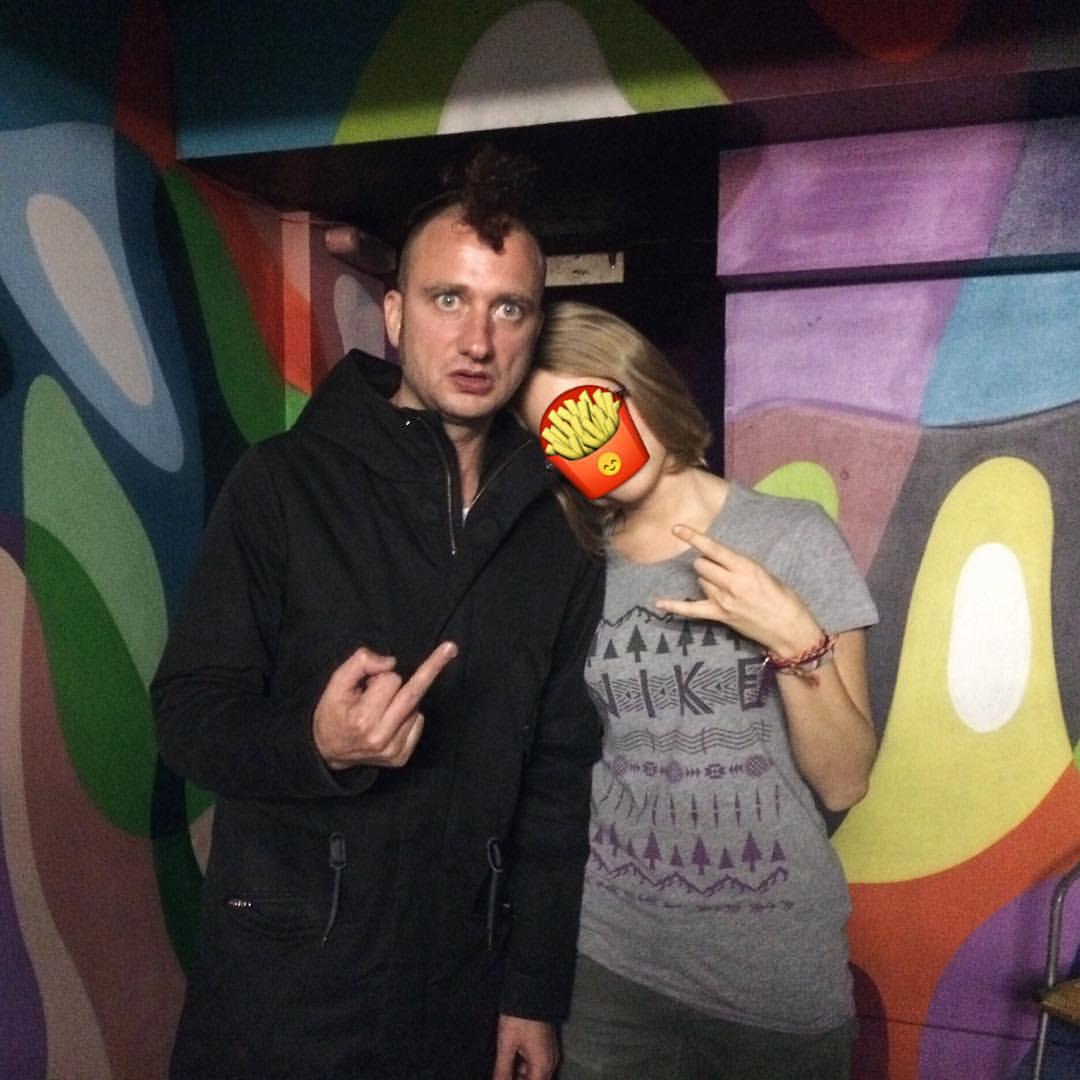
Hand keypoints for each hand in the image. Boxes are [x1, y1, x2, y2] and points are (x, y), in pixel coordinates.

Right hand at [312, 641, 457, 769]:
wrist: (327, 752)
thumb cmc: (333, 713)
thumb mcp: (336, 683)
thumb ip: (360, 662)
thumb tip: (391, 662)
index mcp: (363, 719)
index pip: (391, 680)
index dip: (380, 675)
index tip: (370, 679)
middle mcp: (381, 738)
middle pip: (412, 693)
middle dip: (424, 670)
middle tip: (450, 648)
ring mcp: (393, 750)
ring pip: (416, 707)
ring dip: (402, 700)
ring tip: (379, 708)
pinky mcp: (401, 758)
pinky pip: (419, 722)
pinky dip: (408, 715)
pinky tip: (390, 720)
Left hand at [492, 1015, 557, 1079]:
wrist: (531, 989)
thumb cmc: (519, 1016)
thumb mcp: (506, 1045)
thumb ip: (502, 1070)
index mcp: (542, 1065)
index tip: (502, 1079)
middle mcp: (550, 1061)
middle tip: (502, 1075)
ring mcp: (549, 1052)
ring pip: (535, 1074)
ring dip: (521, 1075)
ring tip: (504, 1068)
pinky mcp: (546, 1044)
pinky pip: (536, 1063)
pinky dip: (524, 1066)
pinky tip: (511, 1060)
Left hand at [654, 525, 819, 655]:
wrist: (790, 631)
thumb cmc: (785, 600)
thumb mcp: (767, 574)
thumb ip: (742, 566)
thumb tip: (722, 561)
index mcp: (747, 569)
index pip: (714, 549)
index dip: (694, 537)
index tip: (677, 528)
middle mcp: (732, 584)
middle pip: (702, 565)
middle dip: (707, 563)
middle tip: (722, 569)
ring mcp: (724, 601)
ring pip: (700, 581)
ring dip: (706, 579)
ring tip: (725, 586)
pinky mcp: (720, 616)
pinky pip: (691, 610)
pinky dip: (675, 606)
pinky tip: (659, 604)